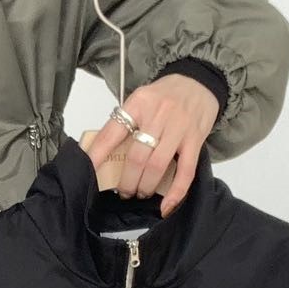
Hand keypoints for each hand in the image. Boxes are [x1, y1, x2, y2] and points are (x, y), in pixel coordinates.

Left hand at [85, 74, 219, 214]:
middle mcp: (158, 114)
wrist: (200, 80)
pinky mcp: (196, 140)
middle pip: (136, 157)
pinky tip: (166, 207)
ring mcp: (179, 128)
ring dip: (145, 186)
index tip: (88, 172)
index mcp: (138, 103)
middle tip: (123, 191)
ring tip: (140, 193)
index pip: (112, 132)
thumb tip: (105, 153)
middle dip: (126, 181)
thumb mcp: (141, 99)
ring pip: (157, 166)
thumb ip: (126, 121)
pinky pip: (186, 172)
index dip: (98, 155)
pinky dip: (175, 192)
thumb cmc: (165, 94)